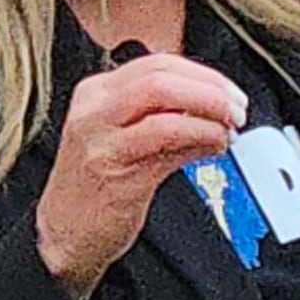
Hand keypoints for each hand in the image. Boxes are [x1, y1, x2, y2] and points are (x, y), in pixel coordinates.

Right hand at [32, 53, 246, 299]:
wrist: (62, 235)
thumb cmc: (94, 186)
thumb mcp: (122, 137)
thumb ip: (162, 116)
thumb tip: (212, 107)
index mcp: (96, 93)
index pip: (157, 64)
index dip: (203, 74)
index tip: (229, 91)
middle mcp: (95, 111)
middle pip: (162, 77)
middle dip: (211, 89)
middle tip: (237, 108)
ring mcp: (104, 141)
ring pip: (165, 103)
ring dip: (209, 112)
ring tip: (229, 129)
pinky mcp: (119, 173)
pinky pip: (168, 142)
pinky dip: (201, 139)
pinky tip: (215, 147)